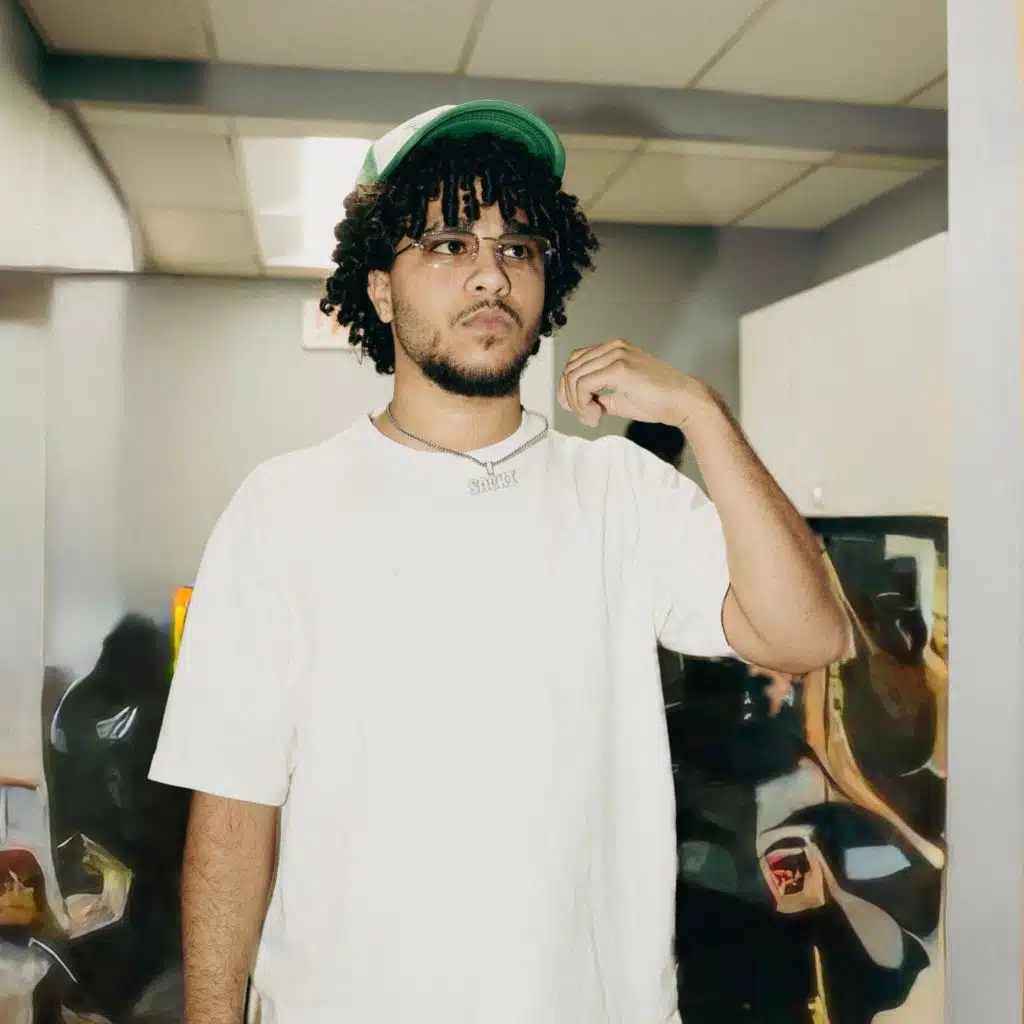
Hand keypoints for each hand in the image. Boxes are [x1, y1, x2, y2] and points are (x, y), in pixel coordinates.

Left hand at [557, 339, 714, 428]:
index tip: (577, 407)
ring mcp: (616, 355)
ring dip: (577, 404)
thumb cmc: (658, 401)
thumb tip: (577, 403)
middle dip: (570, 397)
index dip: (568, 386)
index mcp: (613, 348)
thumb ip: (598, 396)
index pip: (576, 361)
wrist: (683, 403)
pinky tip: (597, 416)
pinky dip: (583, 404)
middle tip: (586, 417)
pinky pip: (584, 385)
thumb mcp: (619, 398)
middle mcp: (613, 347)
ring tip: (593, 418)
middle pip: (571, 368)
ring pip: (574, 378)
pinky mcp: (619, 368)